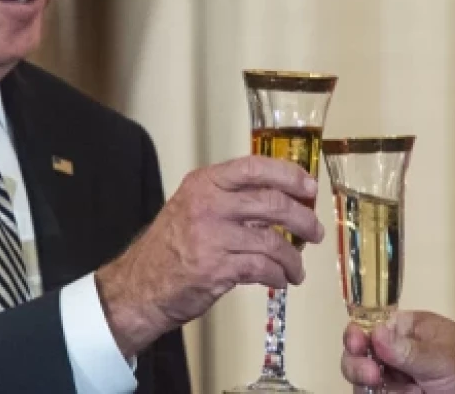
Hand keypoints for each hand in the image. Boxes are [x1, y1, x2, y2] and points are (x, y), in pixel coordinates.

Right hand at [95, 156, 323, 356]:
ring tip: (297, 268)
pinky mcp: (215, 268)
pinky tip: (280, 280)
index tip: (310, 188)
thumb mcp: (193, 207)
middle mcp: (208, 204)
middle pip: (272, 203)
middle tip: (314, 231)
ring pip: (272, 241)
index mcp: (205, 183)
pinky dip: (278, 275)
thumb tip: (282, 200)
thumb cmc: (170, 248)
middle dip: (302, 219)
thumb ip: (230, 199)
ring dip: (293, 258)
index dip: (289, 175)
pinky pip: (262, 268)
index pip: (255, 168)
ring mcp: (212, 236)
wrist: (139, 287)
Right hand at [341, 311, 454, 393]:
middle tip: (372, 376)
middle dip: (357, 363)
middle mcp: (393, 351)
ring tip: (392, 388)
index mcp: (407, 329)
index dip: (357, 333)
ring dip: (369, 383)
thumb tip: (376, 334)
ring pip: (361, 379)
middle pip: (357, 353)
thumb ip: (408, 351)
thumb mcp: (442, 359)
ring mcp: (393, 376)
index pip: (371, 325)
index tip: (356, 343)